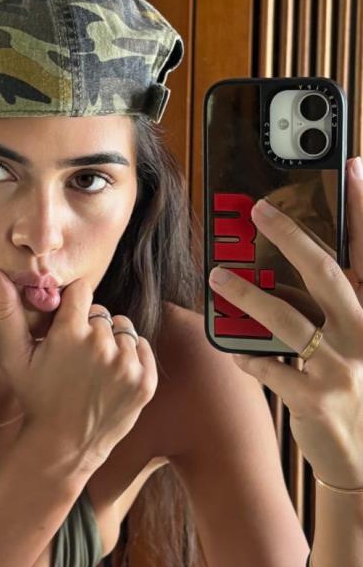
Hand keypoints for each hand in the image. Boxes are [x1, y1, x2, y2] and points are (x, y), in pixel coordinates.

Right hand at [0, 268, 157, 473]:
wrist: (63, 446)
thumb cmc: (35, 397)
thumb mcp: (15, 356)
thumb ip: (6, 310)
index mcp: (70, 333)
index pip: (82, 290)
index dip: (72, 305)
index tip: (64, 323)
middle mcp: (102, 344)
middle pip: (101, 312)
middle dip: (88, 326)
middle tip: (74, 355)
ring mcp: (127, 364)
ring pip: (122, 328)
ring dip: (111, 341)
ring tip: (92, 366)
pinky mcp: (145, 381)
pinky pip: (142, 347)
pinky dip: (130, 356)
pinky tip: (110, 375)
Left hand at [207, 156, 362, 489]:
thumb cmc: (356, 389)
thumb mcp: (354, 342)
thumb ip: (330, 308)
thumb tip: (285, 270)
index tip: (354, 167)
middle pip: (328, 275)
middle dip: (292, 238)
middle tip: (257, 211)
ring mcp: (343, 368)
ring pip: (288, 320)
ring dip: (248, 295)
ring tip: (217, 276)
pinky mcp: (316, 399)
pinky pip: (268, 368)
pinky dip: (247, 355)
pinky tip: (233, 349)